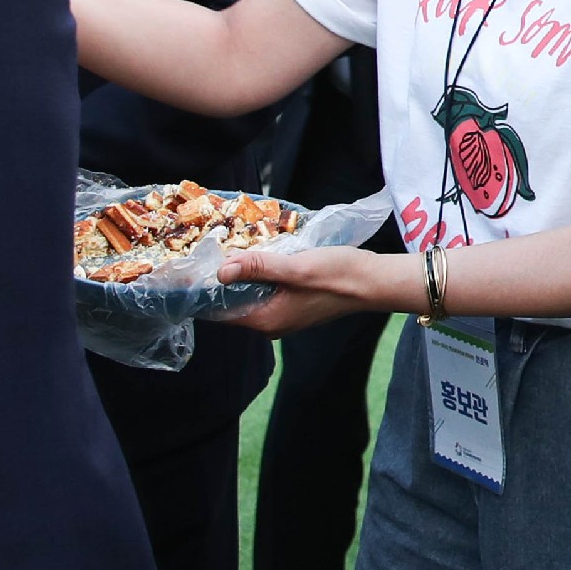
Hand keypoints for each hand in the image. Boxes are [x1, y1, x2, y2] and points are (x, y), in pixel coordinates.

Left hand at [215, 243, 412, 333]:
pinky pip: (267, 291)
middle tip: (216, 247)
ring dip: (243, 273)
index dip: (205, 289)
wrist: (374, 282)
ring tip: (237, 246)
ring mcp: (284, 315)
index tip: (196, 264)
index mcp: (265, 319)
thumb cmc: (338, 275)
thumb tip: (220, 271)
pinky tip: (264, 254)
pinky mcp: (295, 305)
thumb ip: (258, 268)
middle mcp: (271, 323)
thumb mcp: (295, 266)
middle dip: (224, 277)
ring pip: (250, 294)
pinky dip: (261, 275)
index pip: (220, 310)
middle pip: (233, 301)